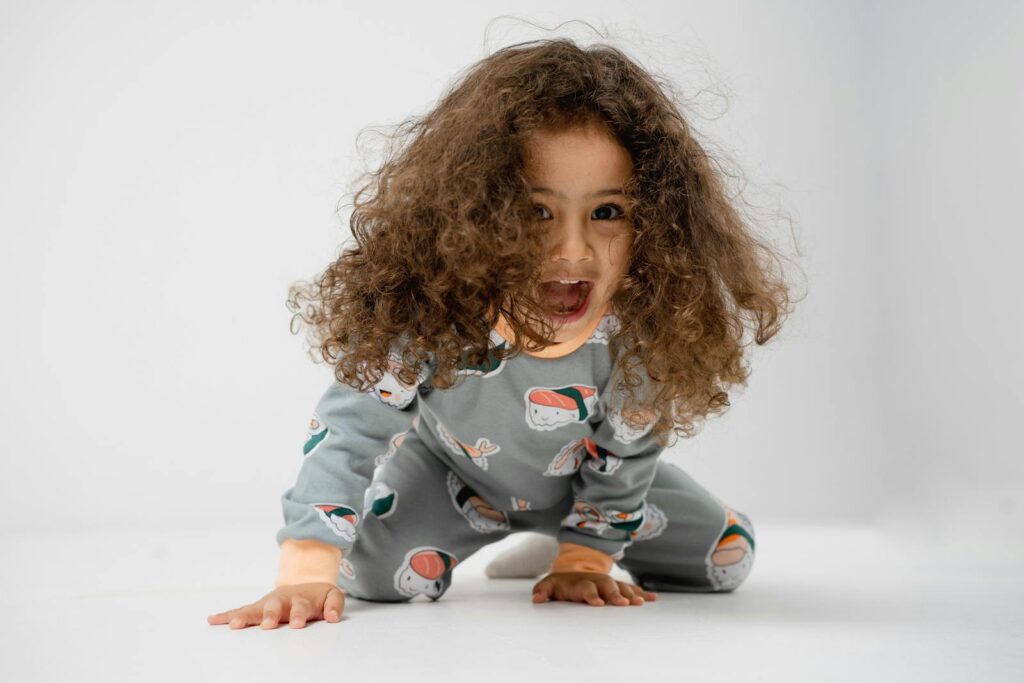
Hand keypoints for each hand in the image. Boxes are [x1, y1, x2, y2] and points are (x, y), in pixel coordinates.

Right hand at [207, 582, 344, 629]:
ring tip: (233, 624)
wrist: (305, 584)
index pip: (301, 607)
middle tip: (267, 625)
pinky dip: (227, 615)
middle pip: (275, 606)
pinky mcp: (257, 608)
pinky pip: (240, 611)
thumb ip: (335, 605)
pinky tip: (213, 619)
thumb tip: (333, 617)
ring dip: (244, 616)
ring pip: (254, 609)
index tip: (297, 624)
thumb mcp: (332, 596)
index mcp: (301, 598)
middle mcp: (281, 600)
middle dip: (270, 615)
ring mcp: (267, 603)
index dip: (299, 615)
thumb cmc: (316, 596)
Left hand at [531, 572, 657, 606]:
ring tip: (641, 603)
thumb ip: (542, 591)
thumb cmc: (561, 584)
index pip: (586, 589)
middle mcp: (597, 582)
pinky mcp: (617, 587)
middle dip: (615, 595)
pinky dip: (642, 593)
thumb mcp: (548, 586)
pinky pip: (632, 589)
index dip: (591, 595)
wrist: (573, 573)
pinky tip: (653, 599)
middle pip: (607, 587)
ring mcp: (608, 583)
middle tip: (623, 604)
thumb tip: (536, 598)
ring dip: (631, 594)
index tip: (597, 603)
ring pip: (622, 587)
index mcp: (580, 583)